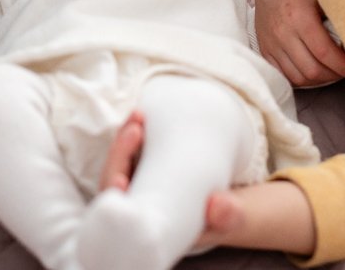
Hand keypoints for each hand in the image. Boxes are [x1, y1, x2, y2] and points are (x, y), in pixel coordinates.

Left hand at [99, 113, 315, 255]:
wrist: (223, 204)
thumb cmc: (221, 218)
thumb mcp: (231, 219)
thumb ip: (229, 216)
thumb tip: (217, 206)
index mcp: (151, 227)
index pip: (123, 215)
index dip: (116, 197)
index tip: (120, 180)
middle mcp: (138, 205)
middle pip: (113, 183)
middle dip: (119, 156)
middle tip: (135, 130)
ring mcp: (138, 185)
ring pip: (119, 164)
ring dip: (124, 140)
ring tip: (138, 116)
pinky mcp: (141, 168)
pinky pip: (129, 151)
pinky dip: (132, 134)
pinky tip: (140, 116)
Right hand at [255, 0, 344, 85]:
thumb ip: (339, 18)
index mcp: (299, 16)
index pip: (325, 53)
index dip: (344, 67)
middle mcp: (282, 32)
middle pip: (311, 70)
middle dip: (333, 75)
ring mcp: (271, 42)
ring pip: (297, 77)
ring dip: (318, 79)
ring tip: (331, 71)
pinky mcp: (264, 48)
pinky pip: (283, 74)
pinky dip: (300, 77)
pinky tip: (313, 69)